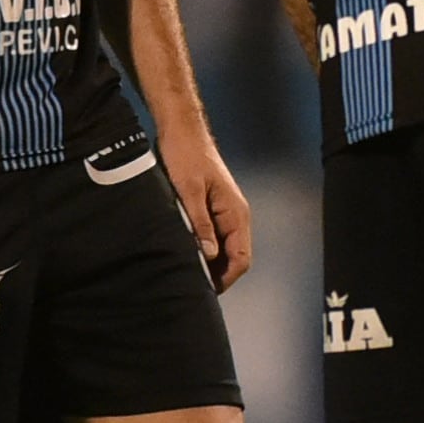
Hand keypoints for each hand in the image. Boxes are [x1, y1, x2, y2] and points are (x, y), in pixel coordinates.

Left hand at [161, 128, 253, 292]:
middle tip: (191, 286)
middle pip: (234, 257)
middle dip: (217, 275)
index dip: (226, 278)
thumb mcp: (189, 191)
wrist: (182, 131)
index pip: (241, 258)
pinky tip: (186, 253)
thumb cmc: (186, 156)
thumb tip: (208, 255)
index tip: (205, 291)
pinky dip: (204, 249)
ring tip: (186, 273)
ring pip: (224, 249)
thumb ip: (200, 224)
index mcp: (236, 213)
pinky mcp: (213, 209)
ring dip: (210, 263)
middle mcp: (235, 216)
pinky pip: (214, 237)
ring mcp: (225, 213)